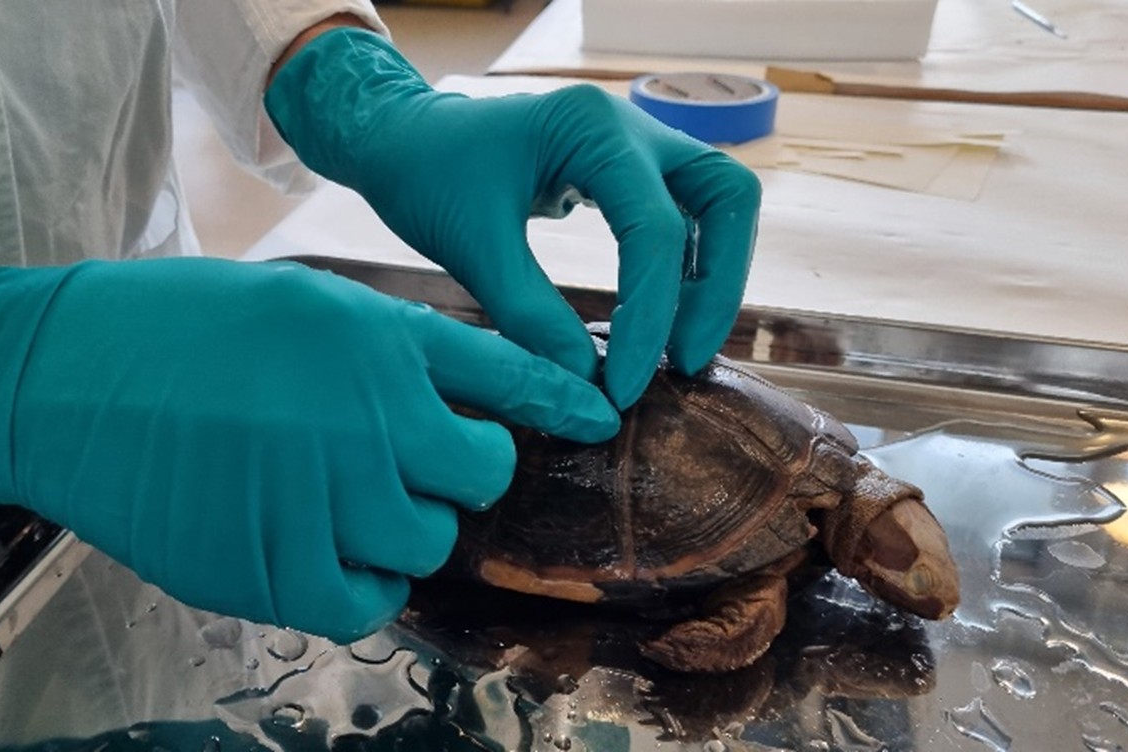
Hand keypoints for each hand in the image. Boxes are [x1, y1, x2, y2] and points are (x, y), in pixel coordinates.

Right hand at [0, 259, 616, 642]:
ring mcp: (331, 500)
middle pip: (481, 474)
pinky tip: (320, 552)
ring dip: (404, 529)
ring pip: (430, 543)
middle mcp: (373, 420)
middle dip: (454, 469)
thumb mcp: (302, 300)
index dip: (559, 399)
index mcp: (379, 342)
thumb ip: (387, 347)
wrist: (65, 378)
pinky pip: (369, 603)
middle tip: (402, 461)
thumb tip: (453, 398)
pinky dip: (360, 586)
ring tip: (341, 503)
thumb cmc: (180, 327)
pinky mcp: (280, 571)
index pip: (509, 376)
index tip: (594, 416)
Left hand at [266, 29, 760, 408]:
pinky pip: (687, 216)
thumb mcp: (470, 246)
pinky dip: (685, 269)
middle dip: (716, 287)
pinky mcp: (630, 169)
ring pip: (719, 205)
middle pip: (727, 198)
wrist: (400, 138)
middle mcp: (629, 125)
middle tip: (685, 362)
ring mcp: (636, 142)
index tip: (625, 386)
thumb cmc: (424, 176)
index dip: (651, 316)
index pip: (655, 230)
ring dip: (711, 279)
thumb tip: (587, 383)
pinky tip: (657, 322)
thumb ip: (529, 312)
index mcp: (591, 128)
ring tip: (677, 351)